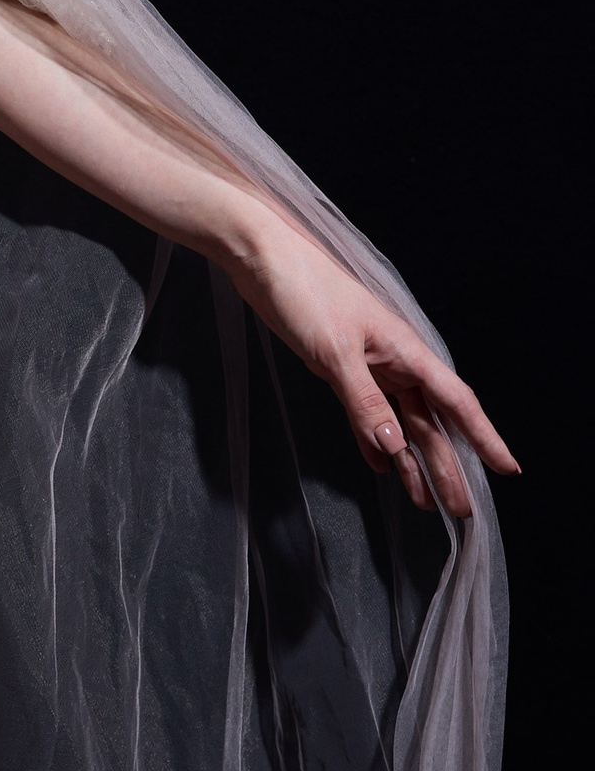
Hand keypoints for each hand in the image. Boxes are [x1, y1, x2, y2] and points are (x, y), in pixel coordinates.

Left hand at [231, 217, 518, 518]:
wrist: (262, 261)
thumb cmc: (304, 293)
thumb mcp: (335, 352)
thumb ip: (364, 401)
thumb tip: (394, 447)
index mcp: (406, 352)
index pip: (457, 402)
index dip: (485, 437)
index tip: (508, 468)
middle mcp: (395, 362)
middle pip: (430, 423)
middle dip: (447, 466)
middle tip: (459, 510)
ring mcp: (368, 367)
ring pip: (400, 424)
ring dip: (410, 462)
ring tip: (423, 502)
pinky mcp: (340, 369)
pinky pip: (366, 414)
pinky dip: (373, 441)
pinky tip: (381, 466)